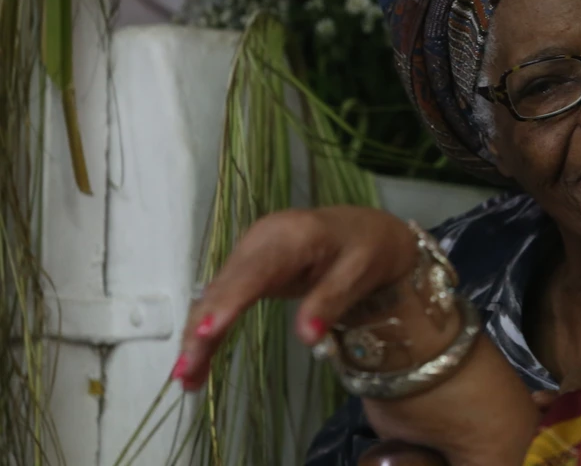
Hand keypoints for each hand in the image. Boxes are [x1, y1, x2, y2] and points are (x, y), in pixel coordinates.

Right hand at [173, 206, 418, 388]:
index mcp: (292, 235)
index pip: (254, 272)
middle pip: (225, 288)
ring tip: (185, 378)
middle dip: (201, 330)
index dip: (227, 303)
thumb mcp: (359, 273)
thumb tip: (306, 337)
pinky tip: (198, 362)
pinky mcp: (247, 269)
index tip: (205, 333)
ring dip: (198, 336)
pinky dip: (209, 330)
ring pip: (216, 297)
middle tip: (185, 373)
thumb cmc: (366, 248)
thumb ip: (330, 302)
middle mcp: (262, 240)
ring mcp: (250, 253)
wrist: (364, 229)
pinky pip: (222, 300)